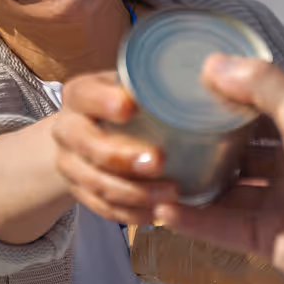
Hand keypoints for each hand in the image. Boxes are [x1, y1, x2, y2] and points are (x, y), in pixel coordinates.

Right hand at [51, 71, 179, 225]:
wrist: (88, 135)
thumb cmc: (126, 103)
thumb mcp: (135, 84)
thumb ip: (160, 81)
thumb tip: (216, 70)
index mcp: (80, 94)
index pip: (84, 95)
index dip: (103, 102)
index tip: (129, 107)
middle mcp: (67, 128)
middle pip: (85, 144)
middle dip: (121, 155)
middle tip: (159, 160)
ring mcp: (69, 163)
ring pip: (94, 182)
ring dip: (132, 192)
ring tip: (171, 193)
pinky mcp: (80, 192)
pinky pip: (101, 208)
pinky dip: (129, 213)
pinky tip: (157, 213)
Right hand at [151, 55, 283, 283]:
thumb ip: (262, 84)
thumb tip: (213, 64)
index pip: (258, 112)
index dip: (225, 102)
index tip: (187, 92)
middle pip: (238, 154)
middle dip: (205, 146)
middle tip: (163, 133)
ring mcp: (278, 207)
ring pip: (226, 193)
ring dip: (193, 184)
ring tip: (155, 171)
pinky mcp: (267, 242)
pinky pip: (222, 229)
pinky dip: (194, 220)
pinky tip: (161, 208)